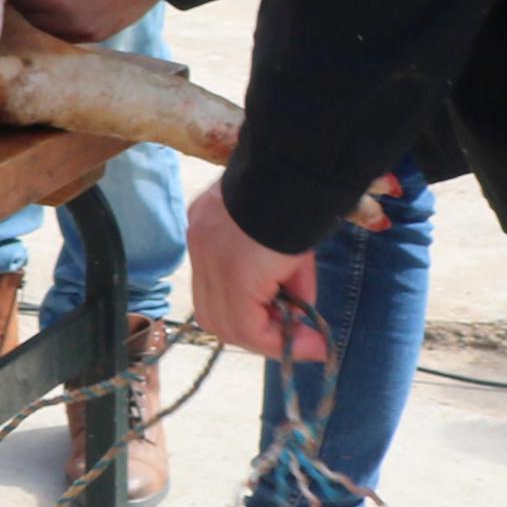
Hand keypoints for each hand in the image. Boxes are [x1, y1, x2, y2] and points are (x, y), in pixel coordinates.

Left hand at [188, 185, 326, 361]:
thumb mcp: (285, 239)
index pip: (214, 286)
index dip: (248, 314)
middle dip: (255, 332)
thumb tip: (296, 313)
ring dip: (266, 337)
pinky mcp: (231, 271)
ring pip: (225, 323)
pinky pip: (244, 322)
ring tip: (304, 337)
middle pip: (213, 311)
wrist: (300, 168)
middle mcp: (200, 242)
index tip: (288, 324)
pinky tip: (306, 336)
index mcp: (208, 227)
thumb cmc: (300, 193)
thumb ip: (282, 276)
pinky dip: (273, 337)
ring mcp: (209, 256)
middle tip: (295, 335)